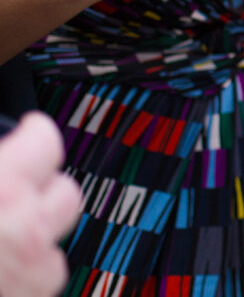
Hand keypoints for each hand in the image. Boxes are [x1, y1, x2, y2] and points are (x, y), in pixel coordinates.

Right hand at [0, 113, 81, 296]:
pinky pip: (42, 281)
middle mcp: (24, 228)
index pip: (46, 142)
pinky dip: (25, 277)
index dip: (33, 136)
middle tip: (11, 192)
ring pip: (57, 241)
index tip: (26, 135)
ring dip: (36, 237)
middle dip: (42, 191)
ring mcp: (32, 273)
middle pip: (66, 192)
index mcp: (0, 189)